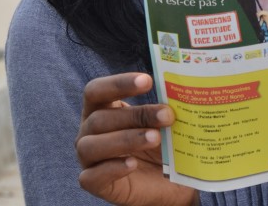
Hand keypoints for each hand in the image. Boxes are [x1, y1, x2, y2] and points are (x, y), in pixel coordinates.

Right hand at [76, 73, 196, 205]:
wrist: (167, 186)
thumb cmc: (159, 147)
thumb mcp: (163, 126)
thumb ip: (163, 110)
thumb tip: (179, 94)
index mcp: (100, 110)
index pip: (97, 90)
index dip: (118, 84)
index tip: (148, 81)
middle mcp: (88, 132)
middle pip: (100, 118)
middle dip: (135, 115)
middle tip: (166, 115)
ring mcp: (87, 159)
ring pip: (92, 146)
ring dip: (126, 139)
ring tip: (155, 138)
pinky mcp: (93, 183)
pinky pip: (93, 177)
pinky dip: (113, 168)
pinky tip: (133, 163)